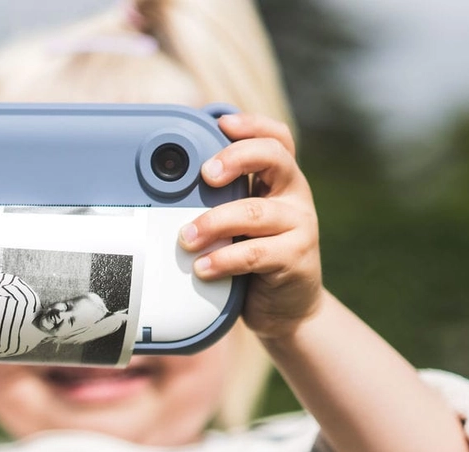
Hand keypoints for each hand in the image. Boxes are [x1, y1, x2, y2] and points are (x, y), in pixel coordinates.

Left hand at [178, 113, 322, 338]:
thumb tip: (168, 185)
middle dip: (235, 158)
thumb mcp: (240, 224)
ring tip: (185, 238)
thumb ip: (222, 202)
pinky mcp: (296, 259)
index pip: (277, 139)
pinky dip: (223, 259)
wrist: (288, 309)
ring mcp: (300, 227)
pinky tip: (202, 268)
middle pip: (274, 158)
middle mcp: (295, 197)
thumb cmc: (254, 261)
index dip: (251, 125)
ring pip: (254, 212)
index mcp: (281, 181)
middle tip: (205, 175)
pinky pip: (255, 254)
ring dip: (213, 222)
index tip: (220, 123)